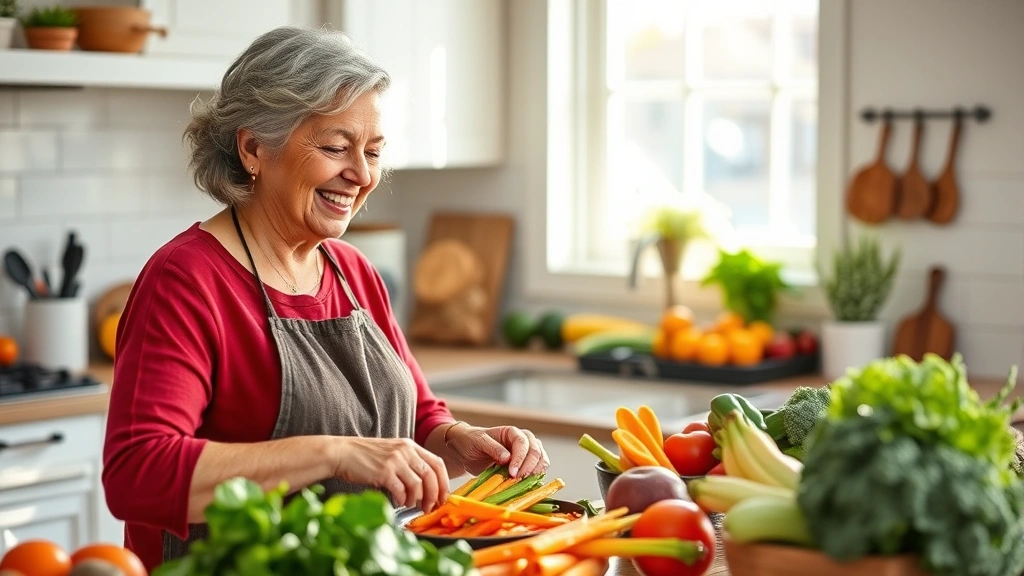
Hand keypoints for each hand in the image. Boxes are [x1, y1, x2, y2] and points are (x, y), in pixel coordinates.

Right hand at [332, 437, 449, 511]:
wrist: (342, 453)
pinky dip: (402, 500)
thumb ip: (408, 463)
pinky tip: (397, 502)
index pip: (437, 463)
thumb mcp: (391, 452)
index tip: (442, 496)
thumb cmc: (365, 456)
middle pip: (431, 475)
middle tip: (429, 507)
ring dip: (416, 499)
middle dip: (433, 495)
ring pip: (418, 485)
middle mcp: (405, 451)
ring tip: (409, 504)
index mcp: (410, 446)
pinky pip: (401, 491)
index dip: (444, 482)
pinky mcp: (384, 472)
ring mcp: (395, 461)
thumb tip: (424, 488)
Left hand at [446, 425, 548, 477]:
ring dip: (534, 472)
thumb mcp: (478, 442)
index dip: (520, 458)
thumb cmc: (472, 441)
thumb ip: (493, 448)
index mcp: (512, 432)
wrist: (467, 450)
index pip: (523, 443)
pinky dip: (535, 477)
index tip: (512, 472)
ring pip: (541, 460)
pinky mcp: (526, 464)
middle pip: (536, 451)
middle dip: (528, 467)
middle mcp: (523, 440)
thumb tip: (507, 457)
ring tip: (520, 483)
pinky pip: (538, 469)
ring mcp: (527, 452)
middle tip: (517, 480)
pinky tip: (525, 484)